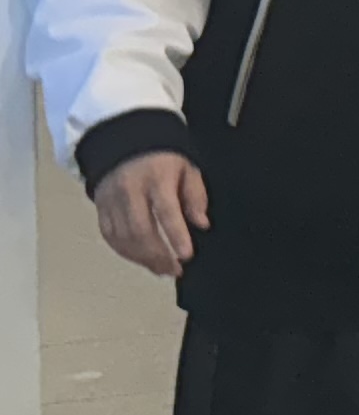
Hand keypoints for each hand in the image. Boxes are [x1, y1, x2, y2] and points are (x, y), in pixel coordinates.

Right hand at [95, 151, 206, 277]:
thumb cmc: (162, 160)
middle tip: (175, 269)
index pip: (166, 211)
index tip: (186, 255)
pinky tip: (142, 260)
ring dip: (143, 258)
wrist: (125, 144)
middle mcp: (129, 190)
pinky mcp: (101, 208)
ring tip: (162, 269)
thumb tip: (201, 223)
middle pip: (140, 230)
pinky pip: (110, 236)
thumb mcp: (187, 169)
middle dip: (158, 255)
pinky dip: (126, 252)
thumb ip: (195, 196)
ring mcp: (111, 200)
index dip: (176, 236)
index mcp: (156, 178)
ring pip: (123, 237)